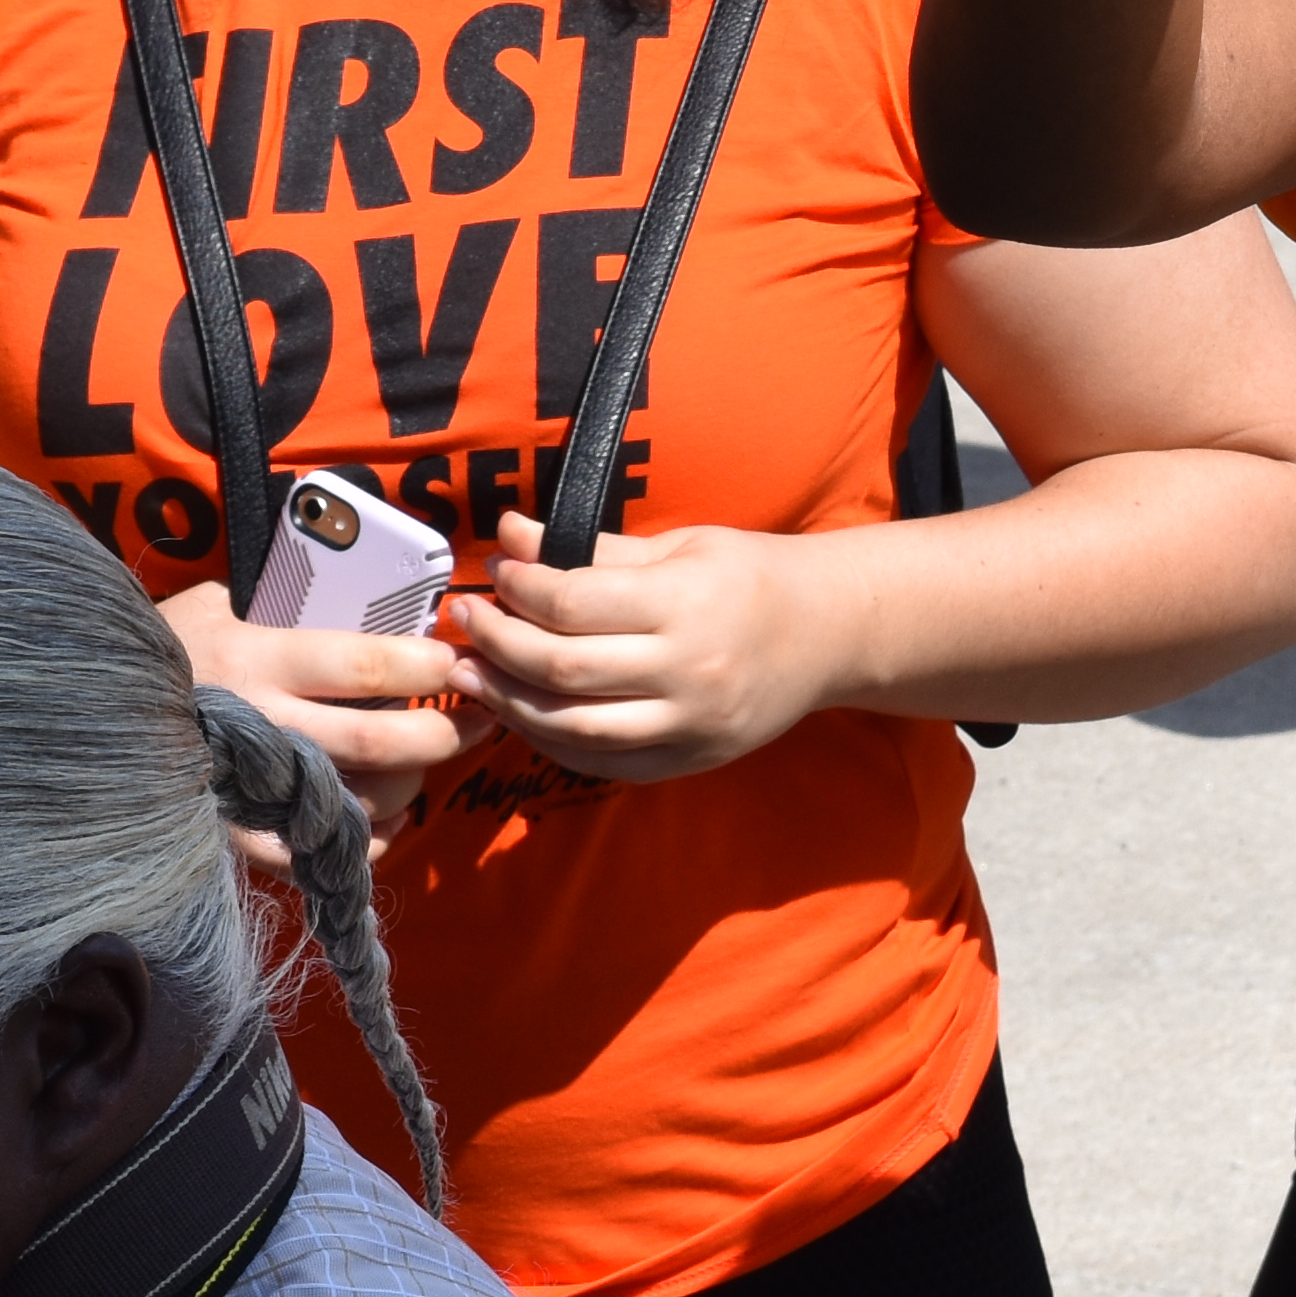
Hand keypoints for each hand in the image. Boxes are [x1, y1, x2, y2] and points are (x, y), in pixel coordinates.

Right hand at [158, 579, 471, 836]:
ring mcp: (250, 788)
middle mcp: (262, 726)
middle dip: (446, 733)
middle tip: (485, 717)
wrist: (85, 721)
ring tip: (428, 763)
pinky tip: (378, 819)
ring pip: (359, 801)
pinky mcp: (235, 835)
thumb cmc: (156, 650)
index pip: (366, 665)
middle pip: (379, 742)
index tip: (461, 659)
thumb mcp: (210, 604)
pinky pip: (315, 853)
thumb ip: (272, 597)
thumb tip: (340, 574)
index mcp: (259, 660)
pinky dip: (360, 842)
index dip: (428, 665)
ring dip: (411, 786)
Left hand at [445, 507, 834, 783]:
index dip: (518, 590)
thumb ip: (592, 547)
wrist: (830, 633)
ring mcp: (689, 723)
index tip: (496, 574)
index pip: (572, 602)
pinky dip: (549, 740)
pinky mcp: (688, 760)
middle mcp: (688, 668)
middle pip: (561, 667)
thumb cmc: (750, 576)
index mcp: (686, 601)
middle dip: (496, 644)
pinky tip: (523, 711)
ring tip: (472, 673)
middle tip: (465, 622)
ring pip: (570, 726)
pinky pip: (599, 762)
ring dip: (507, 700)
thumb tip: (509, 535)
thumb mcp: (681, 546)